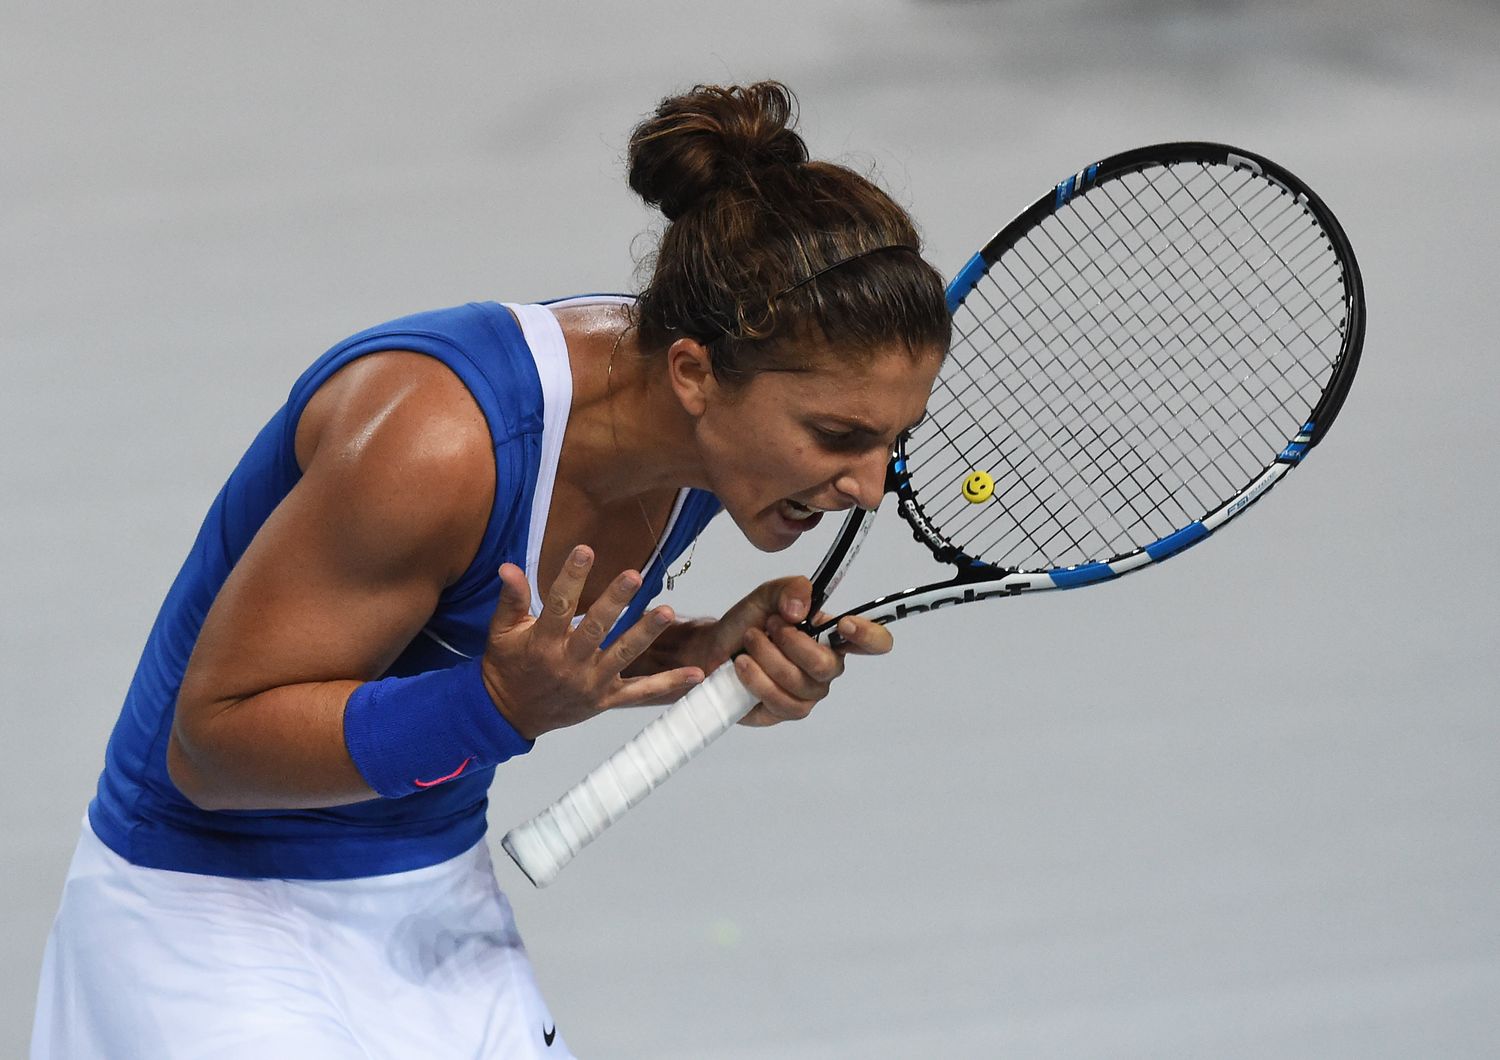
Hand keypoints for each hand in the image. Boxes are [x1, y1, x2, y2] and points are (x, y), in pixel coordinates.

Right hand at [479, 546, 704, 739]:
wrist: (508, 716)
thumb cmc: (507, 666)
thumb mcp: (501, 632)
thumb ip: (510, 599)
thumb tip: (509, 566)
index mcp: (542, 643)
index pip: (559, 605)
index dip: (571, 577)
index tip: (585, 550)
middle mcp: (568, 663)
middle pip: (595, 629)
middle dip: (615, 602)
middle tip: (634, 575)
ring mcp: (590, 683)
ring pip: (622, 656)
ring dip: (645, 633)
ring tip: (667, 611)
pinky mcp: (606, 700)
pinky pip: (641, 691)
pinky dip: (669, 683)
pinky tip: (697, 673)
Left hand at [693, 576, 894, 726]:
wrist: (714, 650)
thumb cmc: (747, 624)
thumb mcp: (766, 595)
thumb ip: (789, 590)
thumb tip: (800, 610)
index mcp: (831, 636)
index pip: (874, 642)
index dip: (869, 636)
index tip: (844, 625)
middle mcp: (826, 666)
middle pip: (827, 665)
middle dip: (791, 643)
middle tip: (768, 626)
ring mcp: (808, 692)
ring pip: (799, 684)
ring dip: (768, 659)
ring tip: (749, 643)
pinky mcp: (786, 711)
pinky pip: (781, 703)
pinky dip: (758, 681)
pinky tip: (743, 666)